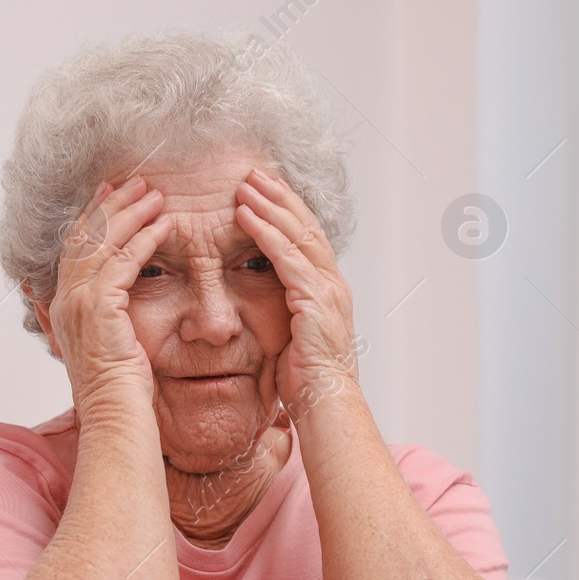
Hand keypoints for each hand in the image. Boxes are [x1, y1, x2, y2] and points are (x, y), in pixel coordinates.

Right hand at [45, 176, 173, 413]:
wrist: (116, 420)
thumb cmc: (122, 394)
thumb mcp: (111, 348)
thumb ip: (108, 320)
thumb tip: (116, 305)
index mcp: (63, 308)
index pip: (75, 248)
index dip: (93, 217)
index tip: (111, 193)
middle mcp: (64, 300)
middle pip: (85, 235)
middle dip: (111, 204)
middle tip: (136, 181)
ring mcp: (78, 302)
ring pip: (104, 242)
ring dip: (131, 213)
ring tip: (156, 194)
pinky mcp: (99, 307)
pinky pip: (125, 261)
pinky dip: (146, 239)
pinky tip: (166, 226)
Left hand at [234, 166, 358, 409]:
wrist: (328, 406)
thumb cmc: (308, 384)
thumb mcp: (293, 341)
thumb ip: (283, 316)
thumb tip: (261, 308)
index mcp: (328, 291)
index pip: (308, 239)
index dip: (287, 212)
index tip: (265, 192)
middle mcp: (332, 284)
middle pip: (306, 226)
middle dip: (280, 197)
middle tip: (254, 173)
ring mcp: (327, 290)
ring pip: (298, 234)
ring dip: (270, 206)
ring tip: (245, 185)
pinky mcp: (314, 300)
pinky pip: (287, 257)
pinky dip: (266, 233)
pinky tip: (246, 216)